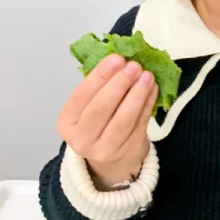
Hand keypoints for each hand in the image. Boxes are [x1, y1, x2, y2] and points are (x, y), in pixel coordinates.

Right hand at [57, 54, 153, 190]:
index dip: (100, 76)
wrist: (110, 161)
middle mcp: (82, 139)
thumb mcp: (87, 108)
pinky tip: (152, 89)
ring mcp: (105, 149)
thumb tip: (119, 60)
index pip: (82, 96)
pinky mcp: (128, 151)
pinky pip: (140, 124)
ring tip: (146, 76)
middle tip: (133, 66)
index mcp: (67, 123)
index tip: (116, 58)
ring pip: (124, 118)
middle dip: (120, 83)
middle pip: (102, 108)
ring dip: (137, 94)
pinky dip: (148, 104)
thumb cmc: (97, 126)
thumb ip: (98, 87)